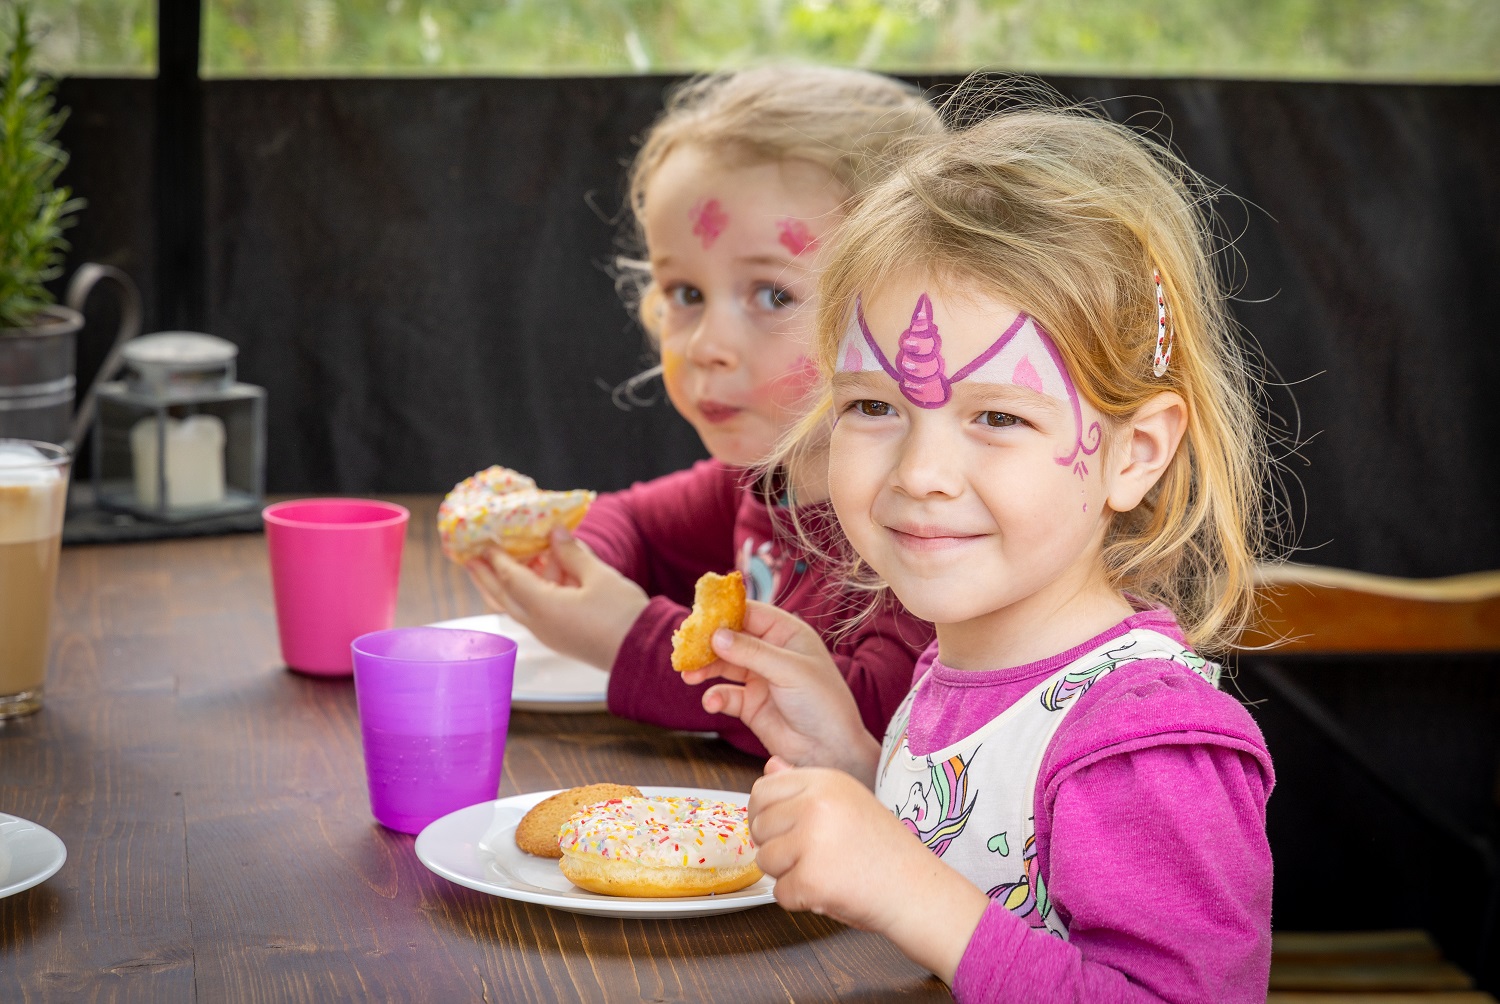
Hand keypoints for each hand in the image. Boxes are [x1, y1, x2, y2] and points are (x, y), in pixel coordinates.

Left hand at [464, 527, 649, 670]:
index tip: (484, 540)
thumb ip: (572, 554)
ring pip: (517, 606)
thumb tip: (554, 533)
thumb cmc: (622, 615)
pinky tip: (539, 576)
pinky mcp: (562, 636)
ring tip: (500, 564)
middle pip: (502, 598)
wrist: (643, 653)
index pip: (511, 578)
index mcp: (543, 608)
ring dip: (507, 585)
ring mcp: (550, 633)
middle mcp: (539, 624)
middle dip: (485, 577)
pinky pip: (535, 611)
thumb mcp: (599, 577)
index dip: (496, 558)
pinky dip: (529, 593)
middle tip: (470, 559)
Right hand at [680, 601, 878, 782]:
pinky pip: (725, 695)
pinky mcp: (751, 704)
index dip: (724, 612)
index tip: (698, 616)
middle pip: (731, 638)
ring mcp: (760, 678)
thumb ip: (752, 652)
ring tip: (689, 675)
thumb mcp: (790, 670)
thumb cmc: (823, 703)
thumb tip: (717, 635)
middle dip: (707, 643)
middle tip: (685, 647)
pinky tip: (712, 703)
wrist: (830, 751)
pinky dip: (715, 697)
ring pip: (723, 665)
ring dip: (704, 669)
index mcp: (787, 633)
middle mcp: (771, 652)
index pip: (750, 612)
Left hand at [749, 765, 988, 984]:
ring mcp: (812, 841)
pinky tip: (830, 891)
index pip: (763, 790)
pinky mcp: (811, 880)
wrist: (917, 890)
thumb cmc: (884, 850)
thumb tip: (770, 766)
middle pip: (759, 826)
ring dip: (787, 874)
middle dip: (776, 847)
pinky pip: (779, 893)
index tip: (784, 829)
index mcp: (825, 781)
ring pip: (764, 860)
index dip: (765, 815)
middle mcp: (816, 804)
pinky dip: (800, 900)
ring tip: (826, 871)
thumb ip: (806, 786)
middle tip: (814, 855)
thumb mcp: (847, 802)